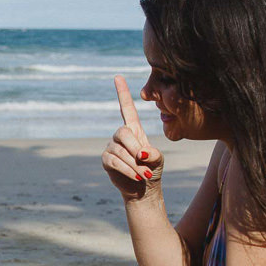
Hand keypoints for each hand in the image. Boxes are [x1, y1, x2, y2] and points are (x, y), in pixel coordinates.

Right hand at [102, 75, 162, 198]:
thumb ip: (154, 154)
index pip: (126, 108)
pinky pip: (114, 162)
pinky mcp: (106, 160)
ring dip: (134, 165)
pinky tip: (137, 176)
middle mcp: (120, 135)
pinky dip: (127, 170)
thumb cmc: (152, 169)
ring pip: (120, 151)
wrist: (143, 188)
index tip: (118, 76)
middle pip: (123, 133)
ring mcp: (111, 147)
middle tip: (145, 161)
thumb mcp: (159, 160)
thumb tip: (141, 154)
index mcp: (134, 129)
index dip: (122, 93)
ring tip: (144, 174)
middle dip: (135, 148)